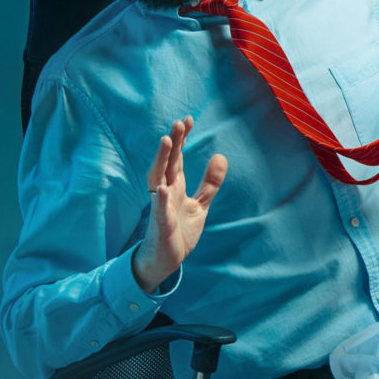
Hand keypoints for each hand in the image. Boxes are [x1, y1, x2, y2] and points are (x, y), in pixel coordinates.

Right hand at [132, 116, 227, 292]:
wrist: (166, 259)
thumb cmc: (180, 229)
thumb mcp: (200, 204)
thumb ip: (210, 182)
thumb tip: (220, 156)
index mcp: (175, 186)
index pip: (177, 157)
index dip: (182, 139)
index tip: (188, 119)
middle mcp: (165, 192)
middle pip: (167, 162)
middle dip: (173, 142)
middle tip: (179, 122)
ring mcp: (161, 207)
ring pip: (158, 179)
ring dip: (161, 160)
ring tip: (167, 141)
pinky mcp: (160, 225)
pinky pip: (158, 211)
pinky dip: (160, 199)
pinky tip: (163, 188)